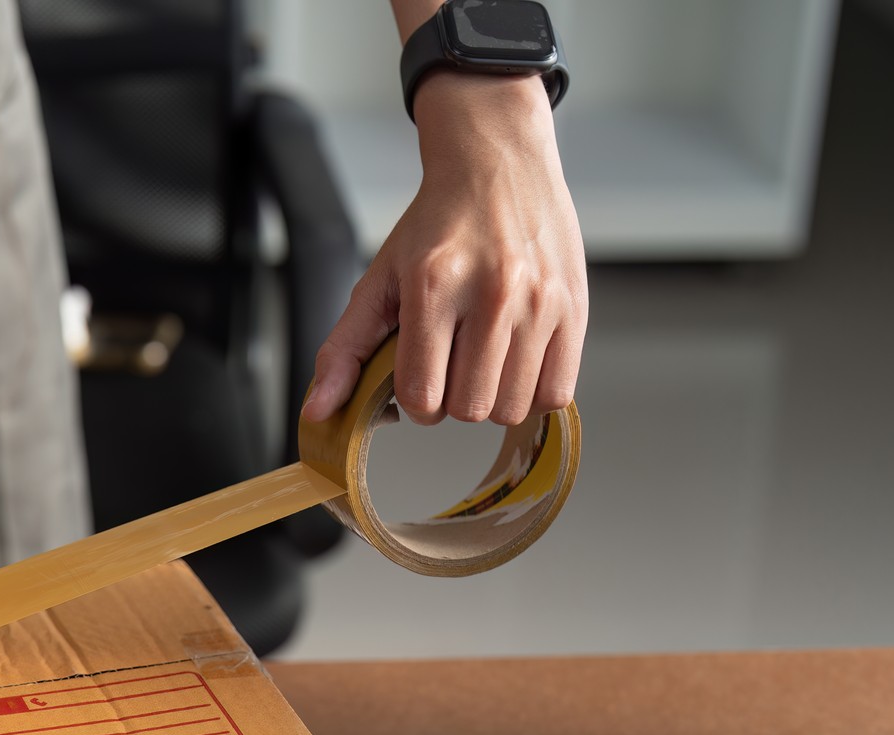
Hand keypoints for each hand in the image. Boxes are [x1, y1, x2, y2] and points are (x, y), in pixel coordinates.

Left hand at [304, 73, 586, 427]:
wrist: (496, 164)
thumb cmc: (436, 226)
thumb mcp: (378, 280)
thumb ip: (344, 349)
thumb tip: (317, 410)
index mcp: (433, 286)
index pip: (422, 396)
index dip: (414, 403)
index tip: (417, 380)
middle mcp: (493, 293)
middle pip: (470, 409)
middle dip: (453, 401)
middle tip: (451, 366)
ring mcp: (540, 301)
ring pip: (512, 407)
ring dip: (492, 398)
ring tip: (483, 361)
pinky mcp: (575, 307)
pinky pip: (557, 394)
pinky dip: (533, 394)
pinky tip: (515, 364)